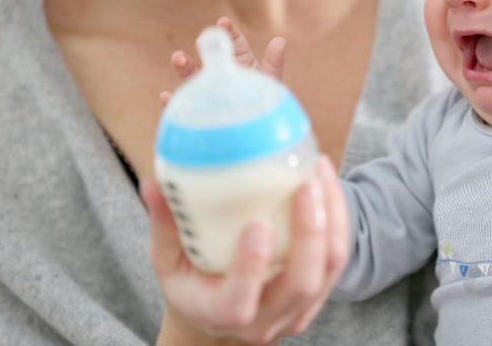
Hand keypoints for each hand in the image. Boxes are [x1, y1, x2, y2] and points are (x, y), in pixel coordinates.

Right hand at [145, 157, 349, 344]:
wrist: (222, 313)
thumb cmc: (193, 282)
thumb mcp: (168, 261)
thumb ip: (164, 225)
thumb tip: (153, 182)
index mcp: (221, 314)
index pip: (240, 302)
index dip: (251, 266)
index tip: (258, 224)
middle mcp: (265, 320)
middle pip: (300, 283)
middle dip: (310, 232)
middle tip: (305, 185)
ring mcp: (297, 310)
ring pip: (328, 267)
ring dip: (331, 218)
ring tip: (319, 171)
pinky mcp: (319, 294)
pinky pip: (337, 257)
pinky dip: (338, 218)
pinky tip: (327, 182)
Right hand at [160, 17, 286, 104]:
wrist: (259, 135)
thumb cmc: (268, 106)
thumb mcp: (271, 83)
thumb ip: (274, 63)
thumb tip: (280, 41)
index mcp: (241, 63)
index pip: (234, 43)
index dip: (229, 32)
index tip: (223, 22)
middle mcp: (223, 75)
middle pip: (210, 58)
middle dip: (204, 48)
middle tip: (201, 42)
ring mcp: (210, 93)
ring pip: (193, 77)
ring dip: (184, 67)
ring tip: (178, 58)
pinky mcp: (200, 112)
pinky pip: (185, 107)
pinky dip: (173, 102)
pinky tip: (166, 97)